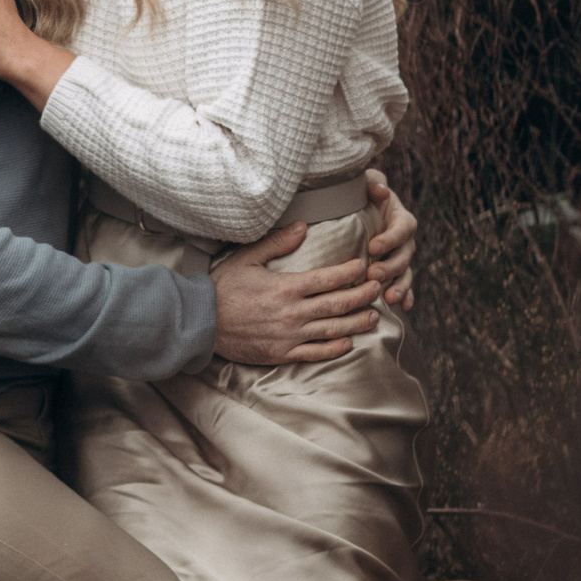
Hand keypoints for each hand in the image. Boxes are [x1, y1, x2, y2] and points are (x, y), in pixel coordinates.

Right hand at [211, 223, 382, 363]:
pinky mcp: (282, 353)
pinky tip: (348, 342)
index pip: (328, 278)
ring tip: (373, 316)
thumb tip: (303, 227)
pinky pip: (316, 353)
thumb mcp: (246, 257)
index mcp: (286, 287)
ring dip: (357, 322)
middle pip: (338, 303)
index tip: (363, 266)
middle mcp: (293, 312)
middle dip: (363, 295)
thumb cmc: (223, 287)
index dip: (350, 272)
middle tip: (378, 288)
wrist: (202, 322)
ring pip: (333, 330)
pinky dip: (336, 348)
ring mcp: (289, 335)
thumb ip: (277, 242)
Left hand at [362, 170, 417, 312]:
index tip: (372, 247)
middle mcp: (405, 241)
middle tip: (372, 274)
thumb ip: (373, 182)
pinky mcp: (395, 273)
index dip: (390, 239)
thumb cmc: (360, 194)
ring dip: (399, 286)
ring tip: (388, 298)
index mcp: (401, 219)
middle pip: (404, 256)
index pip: (402, 229)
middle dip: (390, 267)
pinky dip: (407, 297)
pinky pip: (405, 287)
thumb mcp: (364, 182)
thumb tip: (381, 190)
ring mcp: (401, 259)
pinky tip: (404, 308)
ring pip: (405, 274)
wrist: (355, 211)